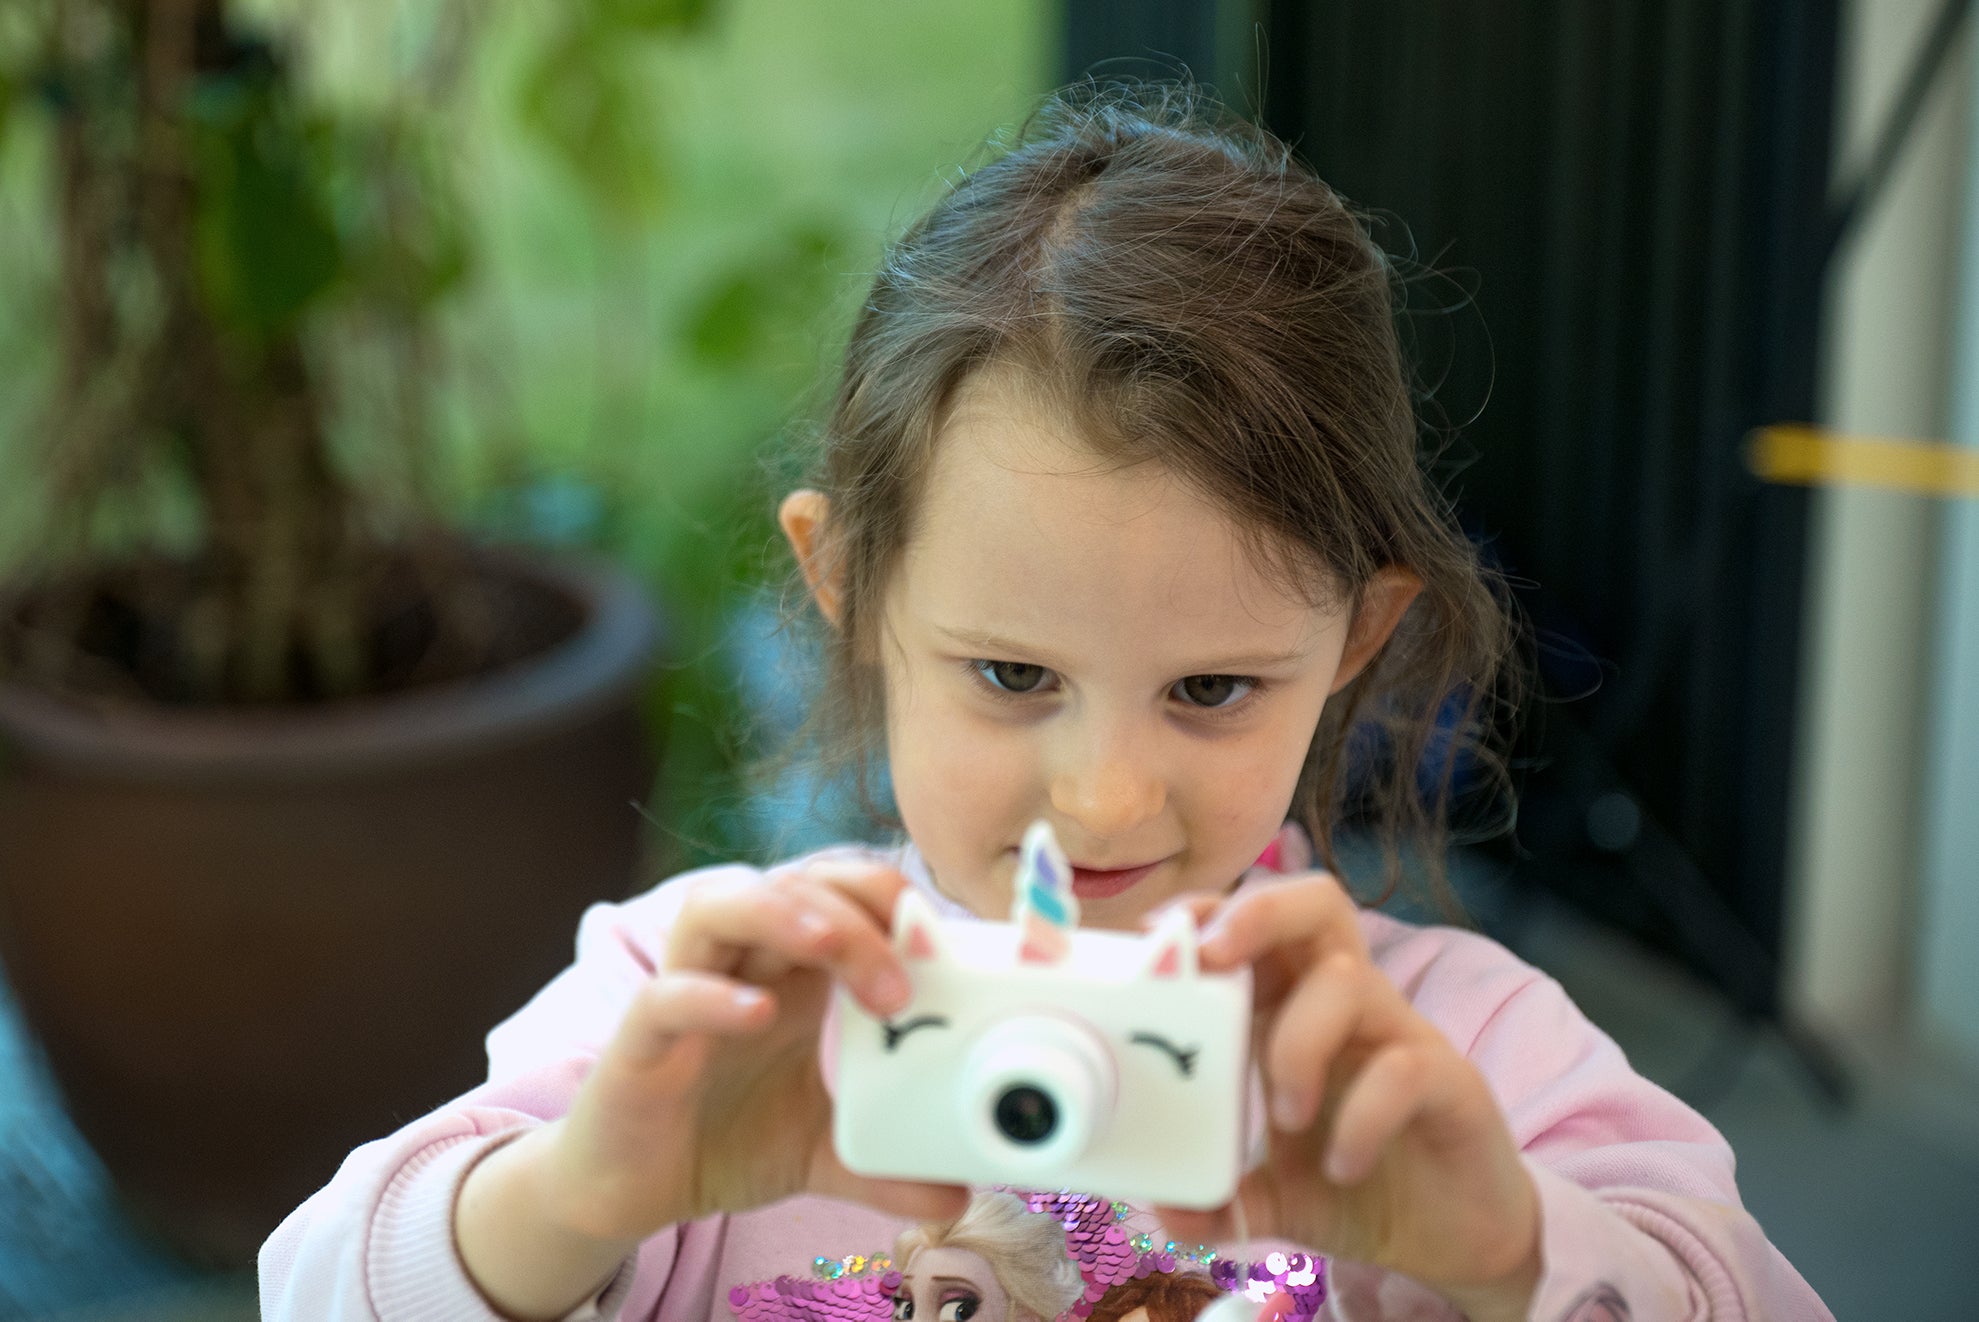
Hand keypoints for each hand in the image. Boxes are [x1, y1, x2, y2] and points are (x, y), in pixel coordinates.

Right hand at [512, 859, 968, 1242]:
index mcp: (791, 972)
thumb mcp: (821, 1152)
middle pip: (793, 886)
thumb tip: (957, 1194)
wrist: (631, 1191)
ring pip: (719, 906)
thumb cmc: (722, 1139)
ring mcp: (684, 991)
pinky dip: (711, 994)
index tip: (941, 948)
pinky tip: (758, 1012)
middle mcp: (738, 964)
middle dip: (855, 915)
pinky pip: (665, 996)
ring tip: (832, 948)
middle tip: (901, 986)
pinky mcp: (637, 1041)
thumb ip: (886, 1166)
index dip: (889, 899)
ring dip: (783, 914)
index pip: (839, 892)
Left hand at [1152, 860, 1539, 1317]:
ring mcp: (1401, 1037)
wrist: (1455, 1242)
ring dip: (1298, 1043)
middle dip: (1257, 913)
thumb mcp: (1270, 1197)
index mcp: (1294, 1010)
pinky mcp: (1453, 1083)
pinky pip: (1407, 1069)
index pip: (1258, 925)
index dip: (1210, 912)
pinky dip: (1361, 1117)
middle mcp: (1347, 1008)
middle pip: (1317, 907)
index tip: (1154, 937)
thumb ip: (1217, 1198)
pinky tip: (1342, 1165)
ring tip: (1287, 1119)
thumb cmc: (1357, 1184)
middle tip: (1210, 959)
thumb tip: (1164, 1210)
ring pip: (1351, 979)